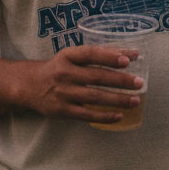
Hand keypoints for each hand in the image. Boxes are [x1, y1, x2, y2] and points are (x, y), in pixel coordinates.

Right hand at [24, 46, 142, 123]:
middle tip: (139, 82)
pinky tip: (119, 116)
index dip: (109, 56)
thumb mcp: (73, 56)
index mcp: (68, 56)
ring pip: (94, 97)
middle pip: (96, 77)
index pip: (91, 54)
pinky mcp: (62, 110)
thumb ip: (99, 54)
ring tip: (135, 100)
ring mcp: (63, 93)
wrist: (29, 85)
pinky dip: (104, 116)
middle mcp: (65, 73)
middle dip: (120, 80)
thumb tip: (131, 53)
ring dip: (117, 99)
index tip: (128, 59)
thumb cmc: (59, 67)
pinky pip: (86, 114)